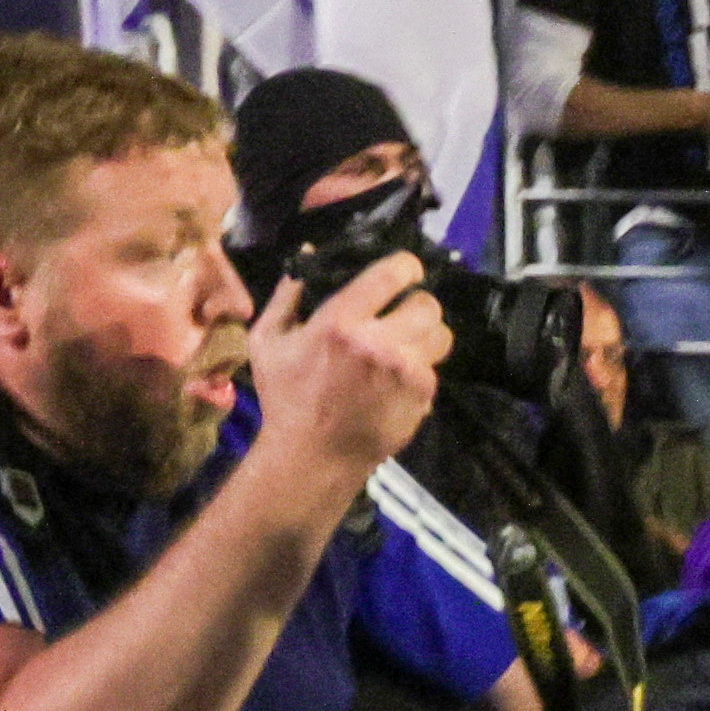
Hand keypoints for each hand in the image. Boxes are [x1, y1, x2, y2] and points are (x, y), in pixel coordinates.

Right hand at [246, 246, 446, 480]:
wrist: (313, 455)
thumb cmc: (286, 397)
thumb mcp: (268, 341)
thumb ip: (288, 295)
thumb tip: (308, 255)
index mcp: (340, 322)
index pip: (393, 274)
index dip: (406, 267)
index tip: (404, 271)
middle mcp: (379, 343)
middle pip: (428, 304)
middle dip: (418, 305)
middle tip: (403, 313)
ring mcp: (405, 371)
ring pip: (441, 335)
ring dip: (426, 336)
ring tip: (405, 344)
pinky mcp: (421, 396)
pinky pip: (435, 368)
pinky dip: (420, 369)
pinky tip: (398, 378)